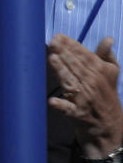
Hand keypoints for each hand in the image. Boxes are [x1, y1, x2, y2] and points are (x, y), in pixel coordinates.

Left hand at [48, 34, 122, 158]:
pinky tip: (52, 101)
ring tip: (52, 59)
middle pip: (76, 66)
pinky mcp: (78, 113)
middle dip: (64, 53)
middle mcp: (94, 84)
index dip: (72, 45)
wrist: (109, 126)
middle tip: (52, 42)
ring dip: (62, 72)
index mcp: (102, 72)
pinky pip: (68, 109)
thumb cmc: (105, 94)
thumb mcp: (111, 74)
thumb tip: (108, 39)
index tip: (59, 36)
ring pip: (71, 82)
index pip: (85, 55)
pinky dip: (61, 106)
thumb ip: (106, 56)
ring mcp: (85, 99)